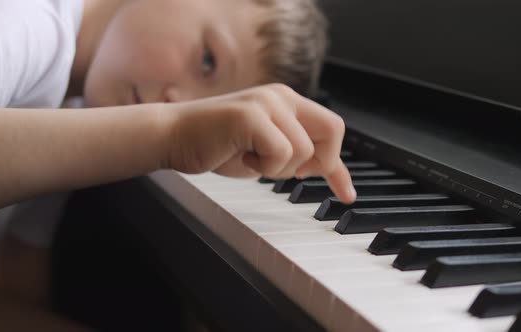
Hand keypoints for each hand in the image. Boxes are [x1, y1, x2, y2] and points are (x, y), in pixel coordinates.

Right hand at [164, 83, 355, 202]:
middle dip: (319, 162)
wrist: (173, 136)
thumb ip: (292, 154)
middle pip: (332, 131)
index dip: (339, 167)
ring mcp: (267, 102)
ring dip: (278, 168)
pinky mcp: (251, 115)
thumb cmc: (214, 145)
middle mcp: (281, 96)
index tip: (347, 194)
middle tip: (288, 172)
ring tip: (251, 159)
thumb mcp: (263, 152)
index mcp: (286, 102)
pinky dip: (265, 167)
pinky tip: (243, 156)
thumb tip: (322, 167)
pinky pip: (281, 153)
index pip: (330, 130)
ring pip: (303, 151)